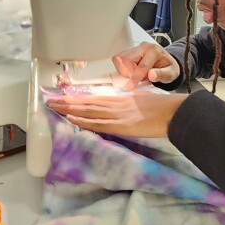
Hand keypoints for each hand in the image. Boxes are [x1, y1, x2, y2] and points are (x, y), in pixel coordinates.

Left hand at [47, 93, 187, 136]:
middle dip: (67, 102)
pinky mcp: (122, 125)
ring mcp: (118, 115)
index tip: (66, 99)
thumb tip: (126, 109)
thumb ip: (132, 105)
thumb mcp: (144, 102)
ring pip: (88, 111)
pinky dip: (83, 120)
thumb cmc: (164, 108)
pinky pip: (98, 123)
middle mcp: (117, 105)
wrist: (175, 112)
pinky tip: (71, 118)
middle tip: (50, 100)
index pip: (95, 99)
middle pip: (87, 103)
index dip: (79, 100)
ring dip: (69, 109)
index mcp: (122, 100)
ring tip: (53, 107)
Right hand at [112, 42, 180, 90]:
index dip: (135, 77)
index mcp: (155, 51)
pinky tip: (132, 71)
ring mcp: (136, 48)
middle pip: (127, 59)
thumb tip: (151, 75)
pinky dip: (123, 68)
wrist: (167, 62)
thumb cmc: (168, 67)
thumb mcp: (171, 73)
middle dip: (129, 72)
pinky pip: (119, 59)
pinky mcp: (130, 51)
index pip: (141, 65)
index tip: (130, 87)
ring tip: (136, 74)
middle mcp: (144, 47)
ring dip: (125, 70)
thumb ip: (162, 74)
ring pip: (120, 58)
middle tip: (139, 78)